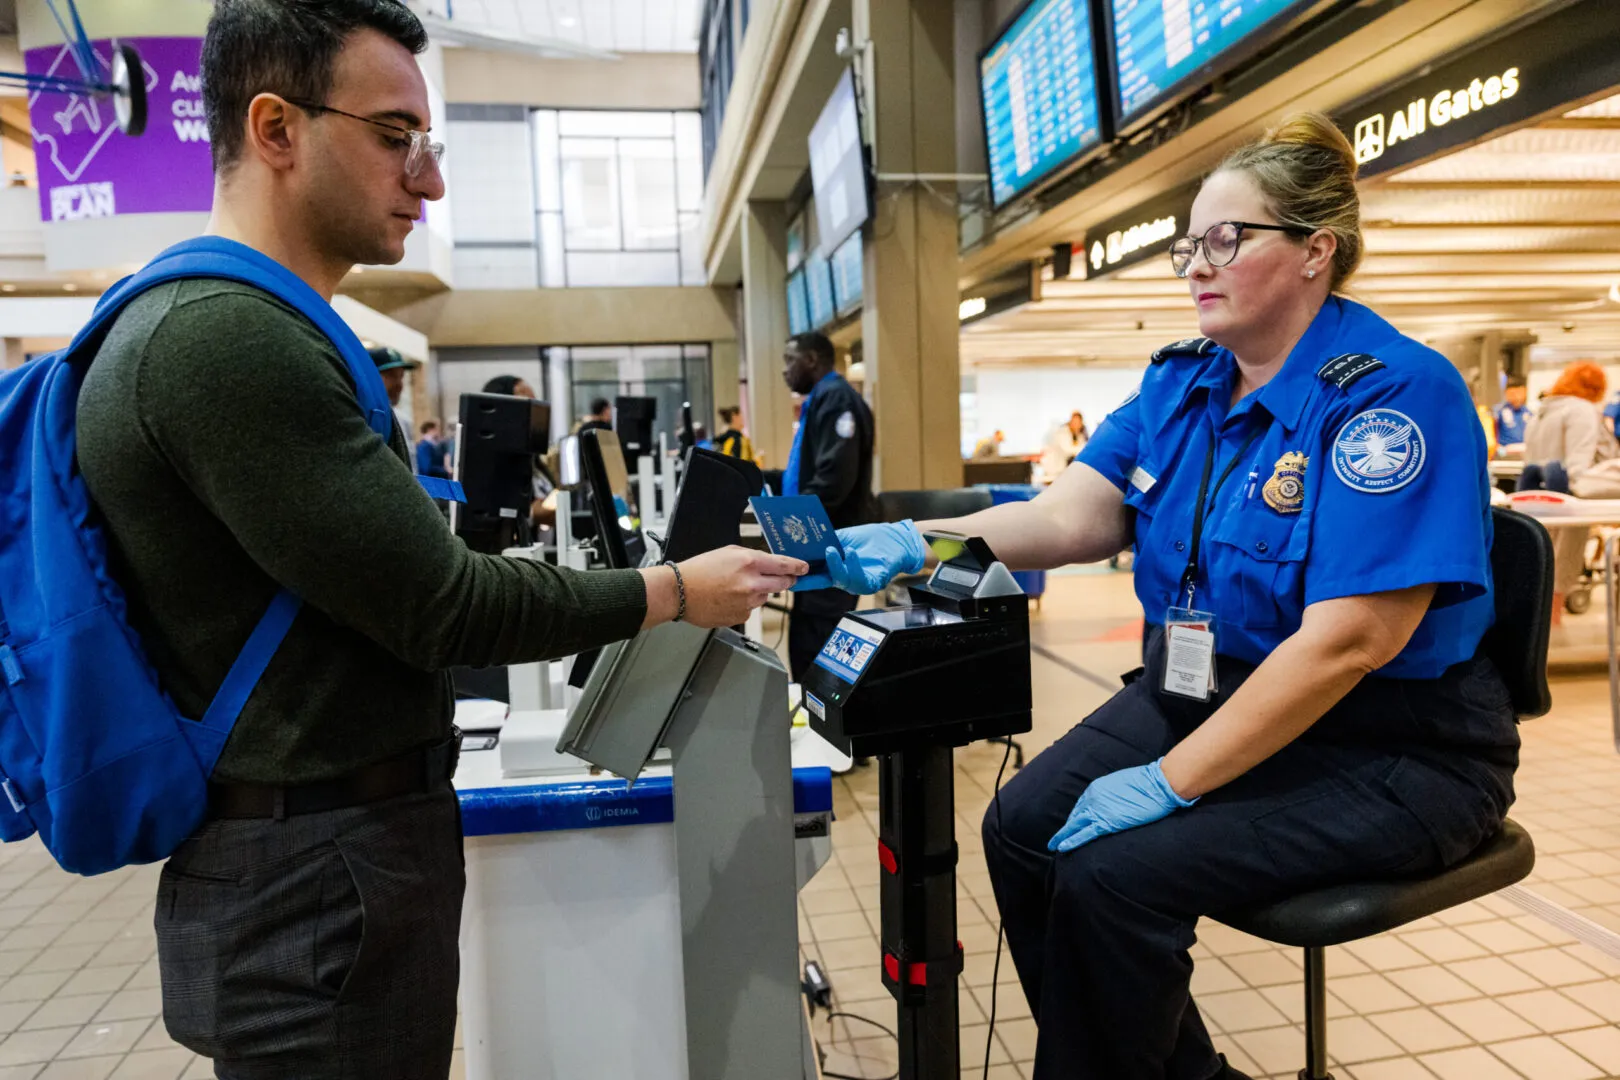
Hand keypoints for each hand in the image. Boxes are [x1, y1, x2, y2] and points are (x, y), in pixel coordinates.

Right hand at [645, 546, 806, 628]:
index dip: (797, 566)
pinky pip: (751, 609)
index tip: (804, 568)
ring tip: (736, 587)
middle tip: (783, 578)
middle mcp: (751, 583)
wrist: (680, 592)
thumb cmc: (699, 570)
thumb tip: (769, 564)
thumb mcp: (728, 552)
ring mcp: (747, 602)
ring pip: (765, 596)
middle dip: (785, 580)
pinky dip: (745, 604)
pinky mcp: (741, 616)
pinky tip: (728, 598)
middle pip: (782, 583)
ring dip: (759, 592)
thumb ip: (752, 557)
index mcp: (749, 562)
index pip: (784, 565)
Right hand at [793, 521, 926, 594]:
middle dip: (810, 576)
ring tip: (832, 550)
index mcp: (836, 569)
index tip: (787, 571)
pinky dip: (854, 566)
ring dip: (835, 566)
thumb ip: (829, 542)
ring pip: (841, 581)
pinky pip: (860, 579)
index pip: (815, 574)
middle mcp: (845, 578)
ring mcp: (858, 582)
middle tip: (801, 565)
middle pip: (823, 582)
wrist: (897, 540)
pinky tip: (851, 552)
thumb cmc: (873, 539)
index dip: (801, 575)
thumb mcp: (845, 537)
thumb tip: (809, 541)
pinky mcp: (872, 582)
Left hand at [1047, 760, 1196, 852]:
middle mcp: (1092, 797)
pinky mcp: (1107, 822)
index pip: (1081, 806)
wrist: (1157, 783)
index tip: (1071, 825)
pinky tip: (1063, 848)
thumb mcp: (1122, 784)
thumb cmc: (1147, 783)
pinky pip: (1084, 834)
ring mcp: (1098, 809)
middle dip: (1066, 828)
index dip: (1075, 818)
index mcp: (1096, 788)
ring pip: (1075, 825)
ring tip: (1054, 846)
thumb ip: (1112, 794)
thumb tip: (1113, 802)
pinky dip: (1072, 841)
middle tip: (1055, 839)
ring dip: (1063, 836)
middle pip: (1075, 816)